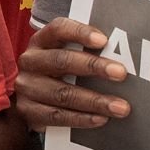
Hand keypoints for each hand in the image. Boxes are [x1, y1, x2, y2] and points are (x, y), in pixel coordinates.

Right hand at [15, 18, 131, 132]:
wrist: (32, 99)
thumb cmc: (58, 72)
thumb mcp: (64, 54)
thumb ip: (86, 50)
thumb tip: (122, 52)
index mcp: (41, 41)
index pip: (58, 29)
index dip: (80, 33)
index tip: (104, 41)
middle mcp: (31, 61)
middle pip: (61, 61)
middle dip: (93, 66)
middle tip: (121, 74)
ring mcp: (27, 87)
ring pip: (62, 94)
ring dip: (95, 101)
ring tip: (120, 107)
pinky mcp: (28, 111)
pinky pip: (58, 116)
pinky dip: (82, 119)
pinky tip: (101, 119)